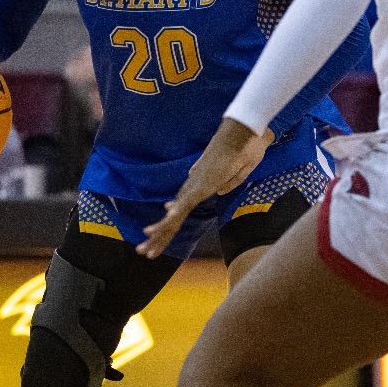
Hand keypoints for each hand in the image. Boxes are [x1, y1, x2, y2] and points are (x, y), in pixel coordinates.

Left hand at [137, 119, 270, 257]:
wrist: (245, 134)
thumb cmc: (245, 149)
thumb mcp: (238, 173)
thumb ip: (228, 183)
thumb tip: (219, 192)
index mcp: (198, 188)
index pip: (178, 213)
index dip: (166, 228)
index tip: (153, 240)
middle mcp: (192, 188)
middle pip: (171, 218)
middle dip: (157, 237)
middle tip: (142, 252)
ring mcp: (194, 186)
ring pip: (173, 215)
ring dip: (159, 233)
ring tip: (144, 248)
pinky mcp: (201, 184)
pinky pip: (186, 202)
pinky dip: (176, 213)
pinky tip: (166, 222)